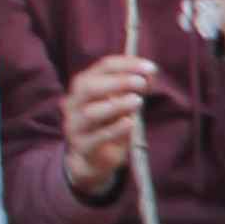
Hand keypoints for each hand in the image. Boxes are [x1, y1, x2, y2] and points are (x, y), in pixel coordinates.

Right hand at [60, 48, 158, 200]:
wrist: (92, 158)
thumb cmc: (108, 123)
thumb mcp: (123, 103)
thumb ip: (134, 88)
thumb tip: (150, 74)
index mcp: (84, 85)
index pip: (103, 67)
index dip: (127, 65)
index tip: (151, 68)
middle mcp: (74, 103)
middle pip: (89, 86)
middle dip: (118, 82)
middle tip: (142, 82)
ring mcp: (75, 125)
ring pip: (90, 112)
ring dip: (116, 104)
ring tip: (138, 101)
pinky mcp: (82, 146)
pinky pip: (96, 137)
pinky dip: (115, 129)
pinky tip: (130, 122)